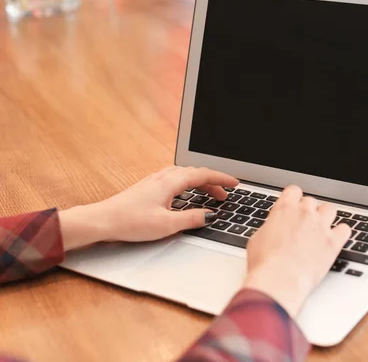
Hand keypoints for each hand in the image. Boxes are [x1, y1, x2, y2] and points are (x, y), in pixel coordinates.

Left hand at [59, 166, 238, 250]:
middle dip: (213, 183)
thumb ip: (192, 218)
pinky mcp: (148, 188)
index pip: (203, 175)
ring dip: (200, 184)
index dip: (221, 179)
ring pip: (185, 176)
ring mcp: (154, 181)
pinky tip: (186, 196)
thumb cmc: (130, 221)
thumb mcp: (167, 224)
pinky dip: (188, 186)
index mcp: (171, 182)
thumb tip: (210, 215)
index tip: (235, 183)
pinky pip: (175, 180)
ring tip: (209, 196)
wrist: (102, 221)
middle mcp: (163, 177)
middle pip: (195, 174)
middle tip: (225, 195)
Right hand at [243, 185, 350, 316]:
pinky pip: (345, 229)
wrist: (280, 280)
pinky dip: (341, 233)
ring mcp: (321, 226)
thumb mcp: (257, 239)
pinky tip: (335, 240)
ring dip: (325, 217)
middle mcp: (305, 213)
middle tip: (302, 225)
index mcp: (284, 209)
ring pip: (330, 209)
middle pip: (311, 201)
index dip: (293, 199)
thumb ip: (269, 228)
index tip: (292, 206)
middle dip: (307, 211)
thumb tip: (272, 229)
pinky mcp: (333, 242)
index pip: (293, 191)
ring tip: (320, 230)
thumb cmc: (265, 263)